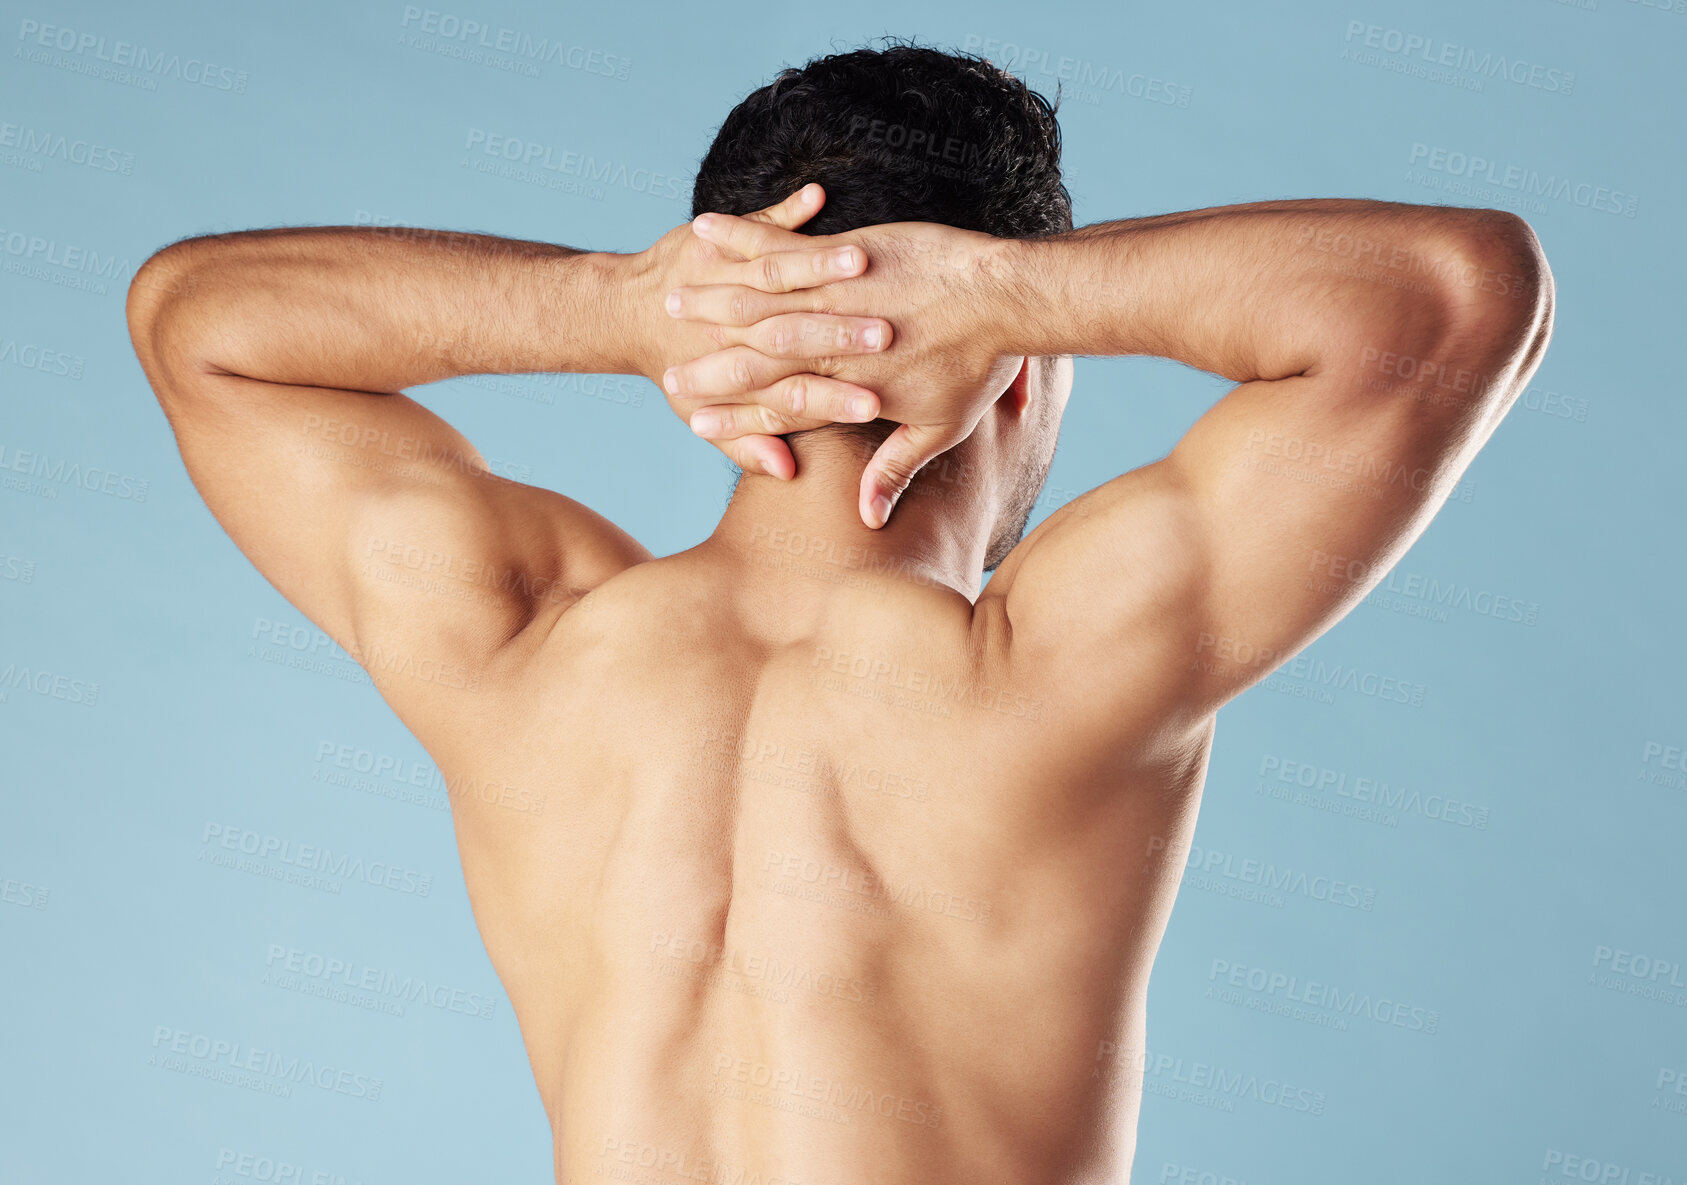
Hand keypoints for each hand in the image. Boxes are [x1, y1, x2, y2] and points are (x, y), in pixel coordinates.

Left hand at [627, 184, 894, 477]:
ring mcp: (729, 280)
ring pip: (778, 275)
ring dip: (821, 266)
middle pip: (797, 335)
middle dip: (842, 334)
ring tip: (858, 261)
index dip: (834, 401)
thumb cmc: (679, 371)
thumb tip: (783, 472)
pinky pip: (761, 226)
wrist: (626, 313)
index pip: (796, 394)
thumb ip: (747, 447)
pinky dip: (787, 209)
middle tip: (886, 335)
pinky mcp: (721, 245)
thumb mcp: (702, 416)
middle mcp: (738, 328)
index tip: (871, 407)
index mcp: (743, 375)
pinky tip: (816, 197)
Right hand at [664, 212, 1020, 525]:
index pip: (779, 410)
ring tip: (670, 299)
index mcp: (850, 389)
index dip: (735, 418)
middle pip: (756, 358)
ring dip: (710, 300)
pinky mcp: (846, 253)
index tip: (696, 424)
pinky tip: (706, 232)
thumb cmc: (981, 362)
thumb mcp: (942, 429)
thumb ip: (897, 470)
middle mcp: (834, 346)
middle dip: (708, 367)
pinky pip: (781, 244)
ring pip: (759, 300)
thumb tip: (870, 519)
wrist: (1008, 297)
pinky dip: (740, 237)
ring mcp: (837, 296)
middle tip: (669, 372)